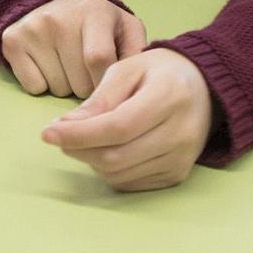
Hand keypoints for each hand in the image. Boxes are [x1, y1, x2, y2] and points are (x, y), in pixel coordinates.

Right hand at [1, 0, 145, 98]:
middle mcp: (58, 19)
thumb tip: (137, 84)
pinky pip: (33, 87)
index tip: (108, 84)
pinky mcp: (11, 42)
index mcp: (93, 13)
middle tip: (87, 69)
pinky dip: (42, 85)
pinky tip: (48, 65)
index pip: (99, 60)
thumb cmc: (96, 22)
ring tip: (68, 64)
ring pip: (57, 89)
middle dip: (88, 87)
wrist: (51, 0)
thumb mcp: (125, 28)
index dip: (105, 82)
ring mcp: (32, 30)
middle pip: (79, 82)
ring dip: (66, 87)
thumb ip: (137, 52)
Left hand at [42, 48, 213, 191]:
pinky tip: (109, 149)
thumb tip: (65, 126)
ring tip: (88, 138)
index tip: (47, 133)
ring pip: (119, 174)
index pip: (117, 127)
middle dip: (79, 149)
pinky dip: (110, 171)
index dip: (79, 134)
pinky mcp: (178, 175)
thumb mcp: (127, 69)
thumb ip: (99, 98)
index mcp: (170, 95)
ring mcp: (182, 158)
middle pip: (116, 157)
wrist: (205, 89)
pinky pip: (130, 183)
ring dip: (91, 160)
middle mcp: (181, 132)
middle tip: (61, 135)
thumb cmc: (159, 72)